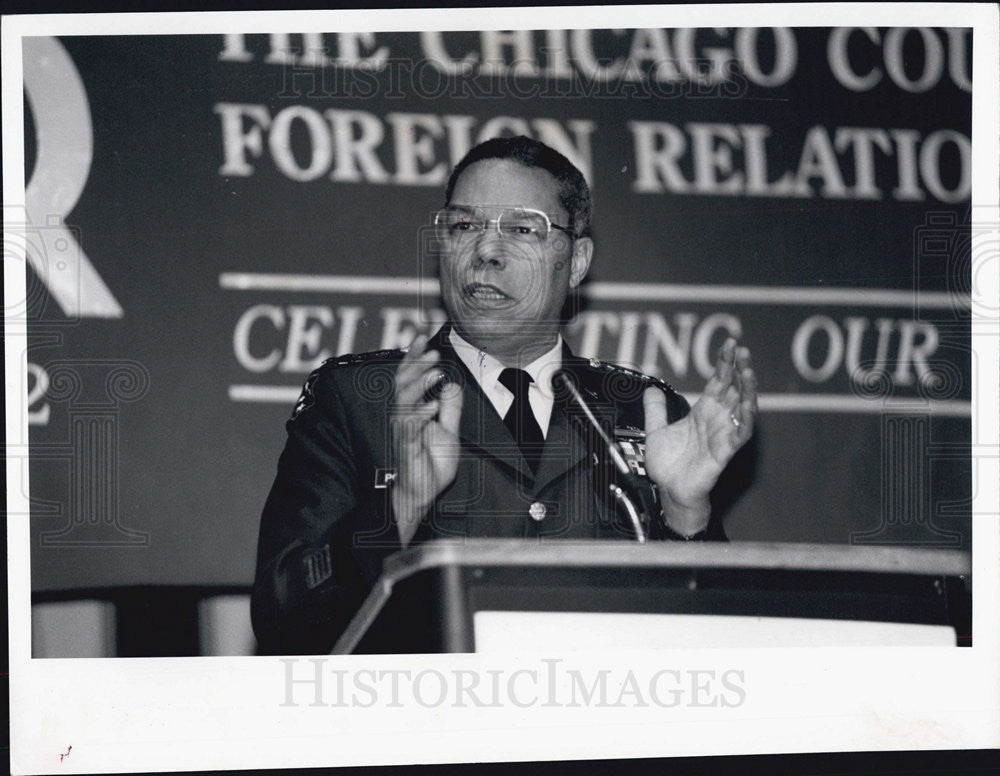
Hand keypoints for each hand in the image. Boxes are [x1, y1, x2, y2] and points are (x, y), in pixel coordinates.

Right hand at [389, 335, 462, 545]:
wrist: (421, 495)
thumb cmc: (430, 465)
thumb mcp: (448, 432)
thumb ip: (450, 409)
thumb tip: (452, 384)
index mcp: (411, 411)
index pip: (409, 378)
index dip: (413, 357)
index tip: (422, 337)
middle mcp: (403, 417)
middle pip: (402, 384)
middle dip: (416, 365)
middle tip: (431, 351)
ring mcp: (403, 432)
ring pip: (404, 402)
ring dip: (419, 385)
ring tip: (435, 372)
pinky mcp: (406, 448)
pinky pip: (409, 429)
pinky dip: (420, 416)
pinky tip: (432, 408)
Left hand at [642, 338, 756, 535]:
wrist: (669, 490)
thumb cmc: (669, 464)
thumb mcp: (655, 430)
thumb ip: (655, 410)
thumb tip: (651, 389)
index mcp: (703, 412)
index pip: (718, 382)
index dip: (725, 364)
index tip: (730, 345)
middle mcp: (716, 420)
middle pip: (734, 389)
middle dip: (739, 369)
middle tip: (742, 350)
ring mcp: (722, 434)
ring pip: (743, 408)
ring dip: (747, 389)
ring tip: (747, 371)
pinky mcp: (724, 451)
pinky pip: (740, 434)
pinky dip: (746, 420)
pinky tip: (748, 405)